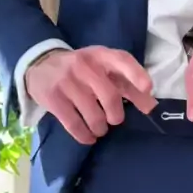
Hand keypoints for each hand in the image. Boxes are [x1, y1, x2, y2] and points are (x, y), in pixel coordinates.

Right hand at [26, 46, 156, 143]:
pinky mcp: (52, 97)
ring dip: (100, 128)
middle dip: (116, 116)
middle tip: (113, 120)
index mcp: (102, 55)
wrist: (41, 62)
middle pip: (110, 96)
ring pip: (93, 114)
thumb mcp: (105, 70)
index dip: (137, 74)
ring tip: (99, 129)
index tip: (147, 88)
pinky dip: (84, 136)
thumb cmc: (83, 70)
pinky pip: (74, 123)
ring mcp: (67, 81)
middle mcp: (85, 65)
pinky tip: (88, 137)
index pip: (122, 60)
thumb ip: (129, 86)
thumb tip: (152, 107)